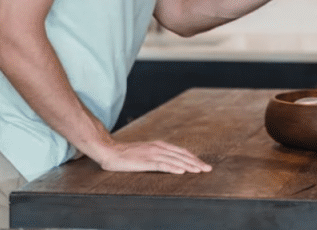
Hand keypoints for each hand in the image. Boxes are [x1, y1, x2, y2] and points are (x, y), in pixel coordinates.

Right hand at [92, 139, 211, 174]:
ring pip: (175, 160)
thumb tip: (170, 162)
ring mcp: (152, 154)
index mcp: (160, 145)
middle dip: (196, 162)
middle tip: (207, 169)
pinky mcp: (145, 161)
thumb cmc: (127, 154)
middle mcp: (158, 147)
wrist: (109, 150)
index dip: (193, 158)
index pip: (181, 152)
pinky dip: (173, 168)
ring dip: (188, 166)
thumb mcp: (146, 152)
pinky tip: (181, 171)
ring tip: (199, 171)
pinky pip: (162, 164)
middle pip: (181, 155)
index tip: (203, 164)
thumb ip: (158, 155)